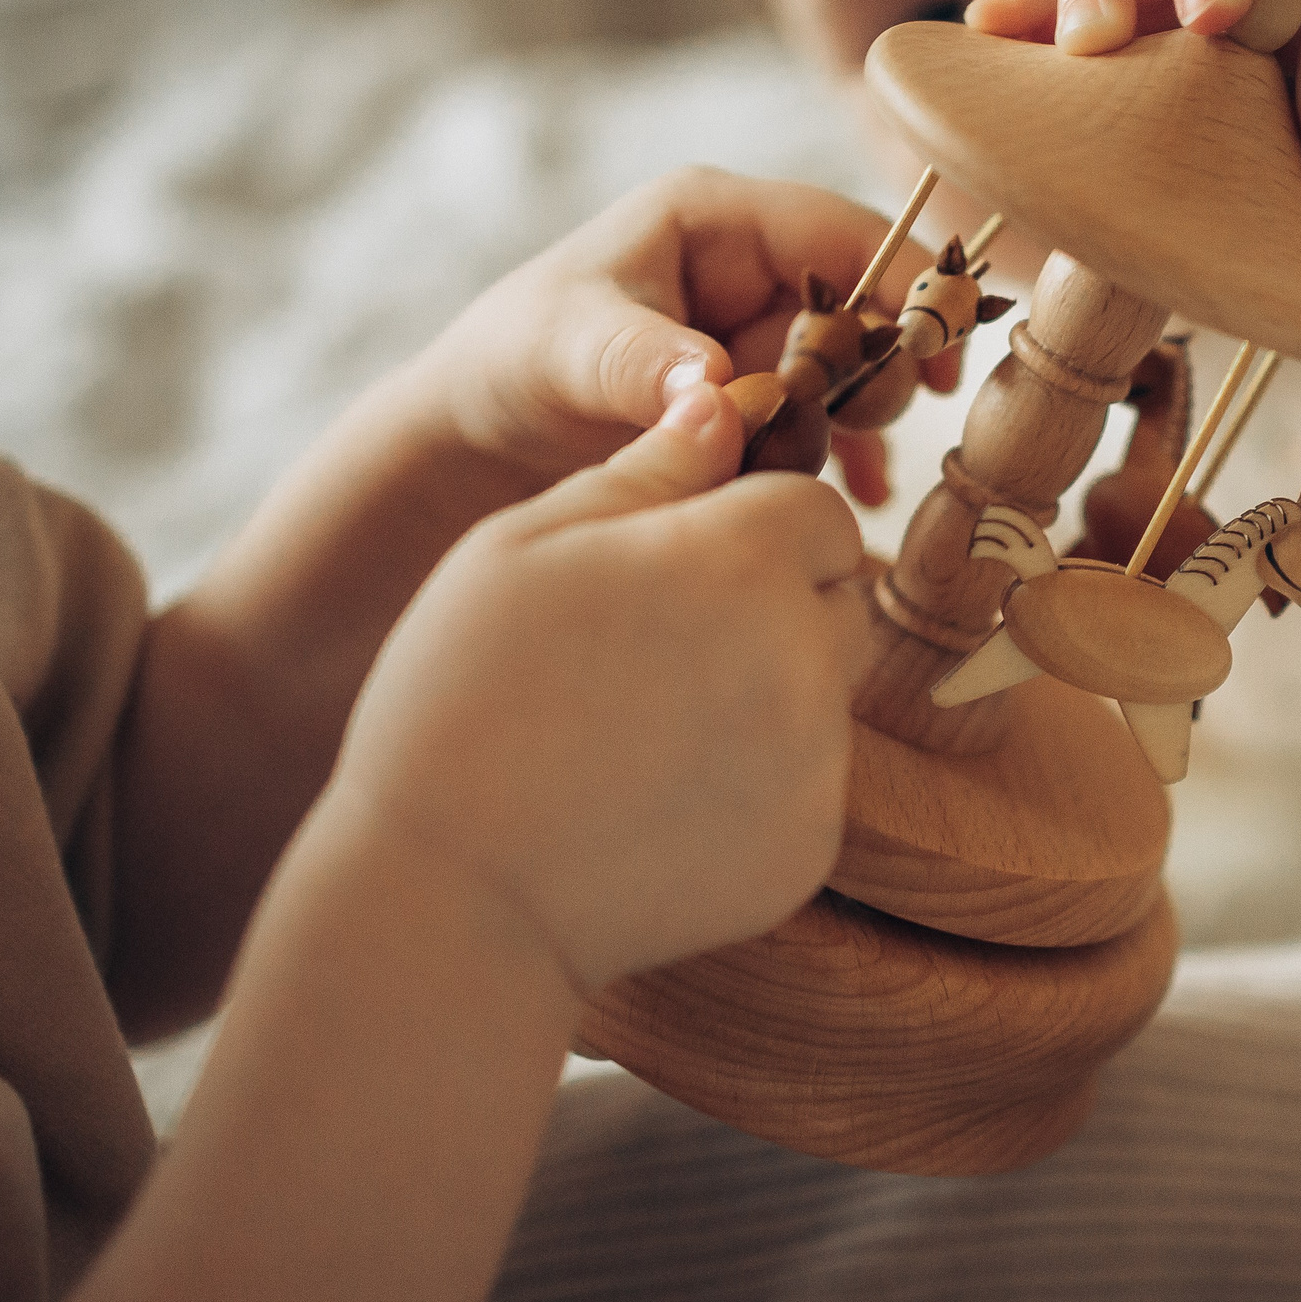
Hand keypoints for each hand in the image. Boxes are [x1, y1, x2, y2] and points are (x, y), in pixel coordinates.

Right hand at [321, 383, 873, 994]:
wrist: (456, 896)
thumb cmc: (463, 698)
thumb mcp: (523, 546)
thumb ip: (643, 472)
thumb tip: (720, 404)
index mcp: (741, 560)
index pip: (815, 510)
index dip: (755, 525)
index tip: (685, 561)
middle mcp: (807, 656)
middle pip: (844, 598)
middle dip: (779, 603)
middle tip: (664, 646)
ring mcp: (819, 763)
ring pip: (826, 694)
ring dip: (767, 692)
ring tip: (646, 729)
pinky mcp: (810, 848)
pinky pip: (805, 787)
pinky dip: (753, 786)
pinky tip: (653, 801)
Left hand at [416, 166, 959, 507]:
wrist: (477, 438)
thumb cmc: (510, 364)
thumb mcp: (565, 351)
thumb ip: (641, 362)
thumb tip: (719, 386)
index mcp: (716, 220)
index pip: (842, 235)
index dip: (905, 285)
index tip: (939, 350)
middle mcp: (752, 270)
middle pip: (865, 305)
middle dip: (877, 366)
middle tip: (861, 423)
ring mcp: (761, 336)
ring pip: (855, 371)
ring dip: (854, 420)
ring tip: (815, 464)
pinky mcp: (763, 397)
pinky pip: (833, 422)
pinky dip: (845, 459)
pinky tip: (849, 498)